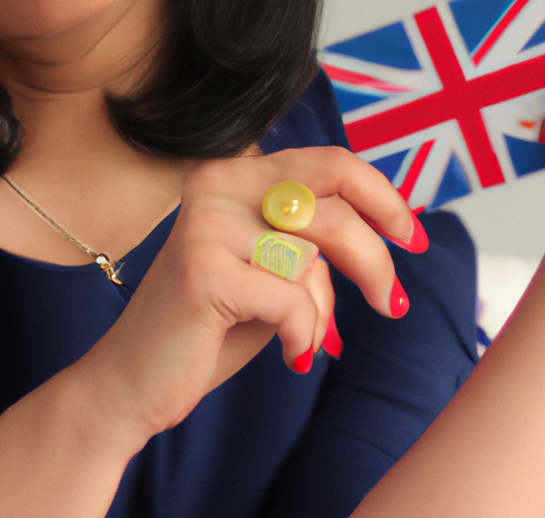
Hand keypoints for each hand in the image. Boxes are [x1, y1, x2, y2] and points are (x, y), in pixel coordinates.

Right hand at [77, 145, 424, 444]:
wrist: (133, 382)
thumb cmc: (213, 326)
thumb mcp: (271, 267)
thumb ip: (314, 236)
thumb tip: (391, 223)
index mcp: (233, 172)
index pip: (328, 162)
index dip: (381, 196)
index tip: (411, 235)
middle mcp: (217, 184)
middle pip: (332, 204)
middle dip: (376, 257)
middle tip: (390, 303)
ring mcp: (206, 225)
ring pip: (315, 258)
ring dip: (326, 310)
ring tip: (305, 338)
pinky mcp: (202, 272)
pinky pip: (292, 302)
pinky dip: (303, 336)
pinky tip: (287, 355)